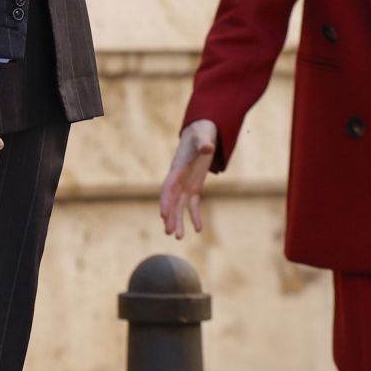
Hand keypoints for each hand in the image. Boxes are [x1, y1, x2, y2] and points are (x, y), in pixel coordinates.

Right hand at [160, 120, 218, 237]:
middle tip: (169, 233)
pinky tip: (198, 229)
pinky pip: (192, 204)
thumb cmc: (200, 133)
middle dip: (170, 216)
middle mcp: (178, 178)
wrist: (200, 133)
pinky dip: (195, 216)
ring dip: (178, 220)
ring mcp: (185, 183)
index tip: (162, 214)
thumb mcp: (202, 136)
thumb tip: (208, 148)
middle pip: (171, 200)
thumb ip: (203, 143)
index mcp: (178, 168)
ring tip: (177, 237)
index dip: (165, 201)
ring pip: (179, 205)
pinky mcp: (194, 186)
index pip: (168, 187)